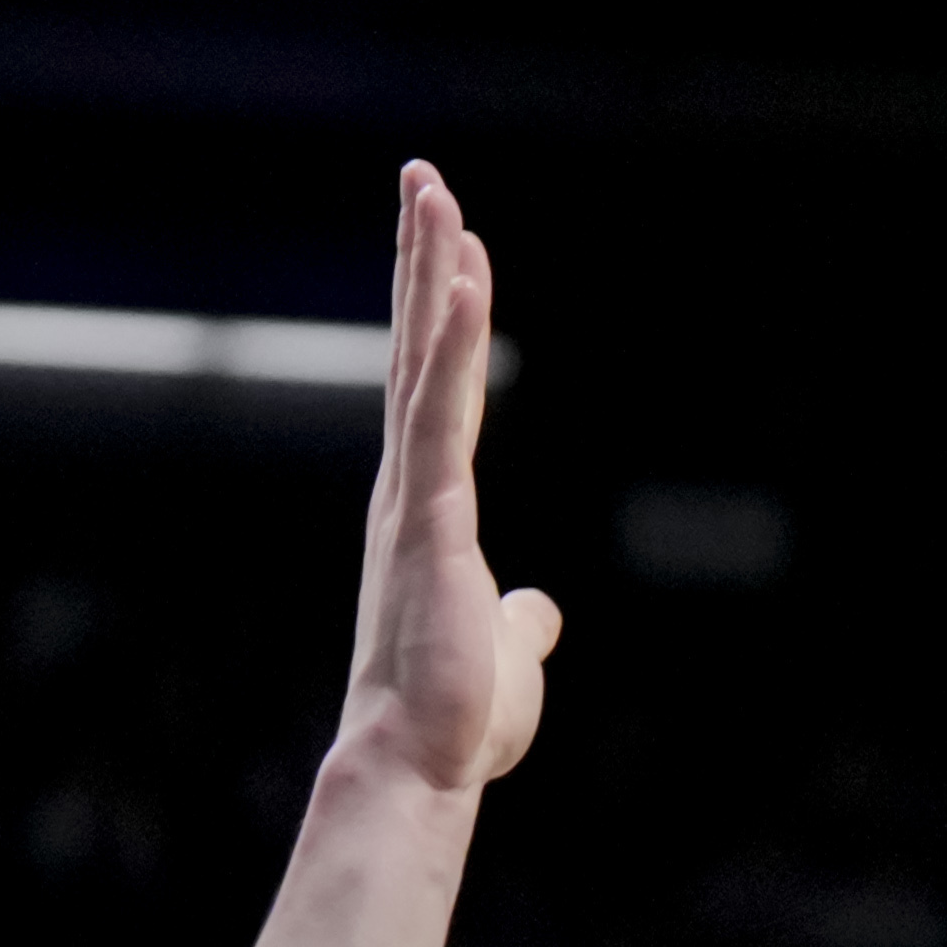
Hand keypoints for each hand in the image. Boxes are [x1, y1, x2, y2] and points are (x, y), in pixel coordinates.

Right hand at [340, 161, 561, 791]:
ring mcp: (417, 497)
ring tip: (435, 195)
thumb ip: (517, 619)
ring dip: (431, 274)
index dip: (438, 314)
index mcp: (430, 508)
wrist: (422, 766)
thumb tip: (535, 611)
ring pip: (424, 362)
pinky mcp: (433, 516)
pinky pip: (440, 412)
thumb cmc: (455, 719)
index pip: (435, 390)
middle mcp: (411, 488)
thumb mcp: (505, 650)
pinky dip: (448, 345)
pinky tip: (459, 284)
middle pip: (416, 351)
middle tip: (423, 180)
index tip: (446, 244)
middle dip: (420, 262)